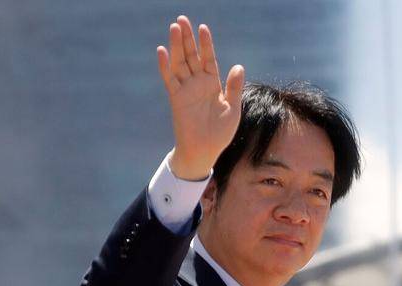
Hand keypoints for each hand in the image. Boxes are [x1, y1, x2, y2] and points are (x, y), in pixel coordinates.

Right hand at [156, 15, 244, 179]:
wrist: (205, 150)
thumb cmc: (220, 133)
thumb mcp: (232, 109)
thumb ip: (234, 87)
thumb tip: (238, 66)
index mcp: (213, 84)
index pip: (209, 59)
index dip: (206, 44)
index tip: (203, 27)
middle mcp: (198, 83)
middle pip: (192, 56)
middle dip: (187, 38)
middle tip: (182, 19)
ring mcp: (186, 89)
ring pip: (180, 63)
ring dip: (176, 46)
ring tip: (174, 27)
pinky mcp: (176, 98)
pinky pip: (169, 79)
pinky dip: (165, 66)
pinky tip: (162, 51)